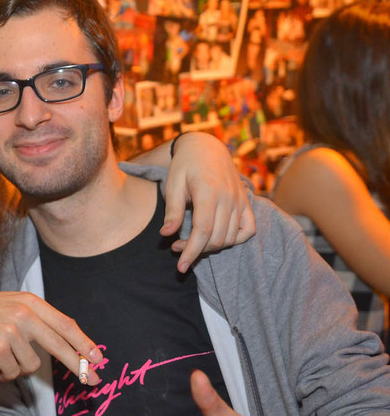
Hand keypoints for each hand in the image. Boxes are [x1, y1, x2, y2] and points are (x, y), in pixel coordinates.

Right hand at [0, 292, 101, 383]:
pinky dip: (5, 373)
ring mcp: (10, 331)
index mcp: (29, 302)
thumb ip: (38, 319)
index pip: (64, 324)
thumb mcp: (12, 306)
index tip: (98, 358)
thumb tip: (69, 342)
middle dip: (78, 366)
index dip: (83, 343)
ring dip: (18, 366)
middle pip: (59, 346)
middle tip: (94, 380)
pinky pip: (13, 372)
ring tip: (2, 355)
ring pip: (31, 365)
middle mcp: (23, 314)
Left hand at [161, 132, 255, 272]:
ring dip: (210, 247)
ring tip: (189, 242)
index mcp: (209, 192)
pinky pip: (248, 230)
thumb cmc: (185, 166)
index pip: (203, 231)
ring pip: (230, 237)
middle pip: (216, 238)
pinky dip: (234, 239)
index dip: (191, 252)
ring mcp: (240, 201)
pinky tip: (216, 237)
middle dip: (195, 250)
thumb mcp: (173, 185)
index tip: (180, 267)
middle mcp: (229, 198)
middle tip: (175, 247)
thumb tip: (166, 234)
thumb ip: (172, 211)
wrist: (206, 148)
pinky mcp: (246, 203)